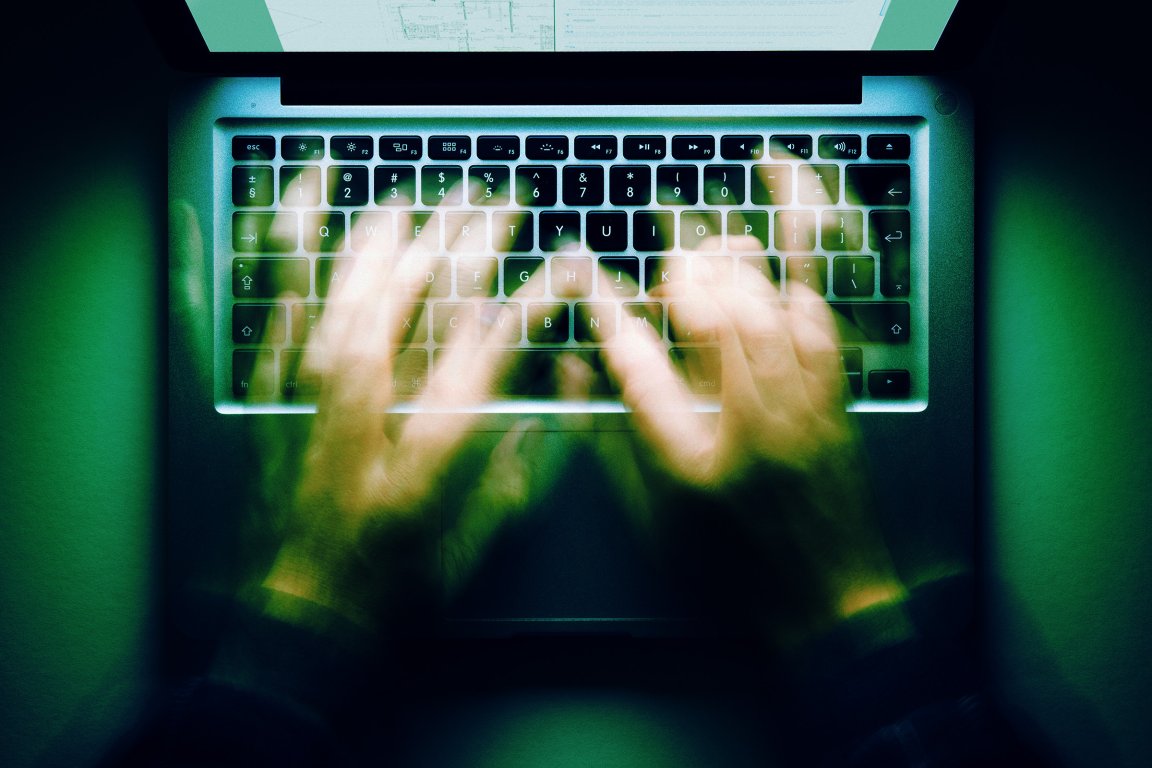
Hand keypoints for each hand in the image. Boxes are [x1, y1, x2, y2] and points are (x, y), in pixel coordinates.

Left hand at [229, 209, 545, 633]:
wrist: (306, 606)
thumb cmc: (399, 571)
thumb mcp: (483, 522)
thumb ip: (524, 447)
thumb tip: (552, 383)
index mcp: (433, 415)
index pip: (497, 324)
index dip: (540, 285)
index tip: (569, 260)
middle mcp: (368, 378)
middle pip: (423, 276)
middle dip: (468, 227)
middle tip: (495, 198)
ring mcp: (309, 372)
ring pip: (346, 267)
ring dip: (383, 222)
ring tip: (408, 194)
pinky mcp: (271, 381)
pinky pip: (271, 292)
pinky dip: (278, 240)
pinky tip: (285, 198)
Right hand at [593, 254, 906, 644]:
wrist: (823, 595)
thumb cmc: (728, 561)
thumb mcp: (655, 512)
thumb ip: (614, 444)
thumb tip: (579, 371)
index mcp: (693, 464)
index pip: (642, 375)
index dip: (615, 322)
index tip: (596, 288)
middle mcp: (750, 429)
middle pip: (718, 326)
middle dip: (687, 282)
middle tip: (668, 271)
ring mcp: (801, 414)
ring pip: (770, 321)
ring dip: (737, 279)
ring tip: (713, 260)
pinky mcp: (836, 409)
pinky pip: (822, 336)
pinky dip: (798, 300)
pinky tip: (777, 288)